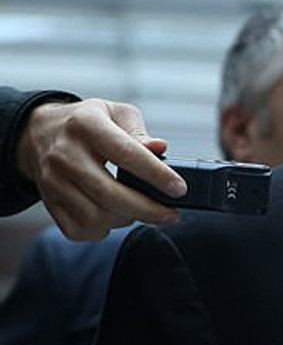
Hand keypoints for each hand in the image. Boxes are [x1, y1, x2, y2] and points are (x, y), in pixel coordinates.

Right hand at [16, 99, 184, 239]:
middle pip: (109, 194)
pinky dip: (102, 231)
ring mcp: (52, 181)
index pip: (126, 154)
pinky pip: (77, 229)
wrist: (39, 132)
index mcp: (86, 125)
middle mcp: (65, 154)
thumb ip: (139, 132)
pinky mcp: (49, 202)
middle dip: (147, 210)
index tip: (179, 189)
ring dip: (127, 220)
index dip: (156, 175)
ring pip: (94, 216)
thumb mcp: (116, 113)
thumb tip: (160, 148)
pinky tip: (116, 217)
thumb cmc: (88, 122)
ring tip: (144, 212)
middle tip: (171, 215)